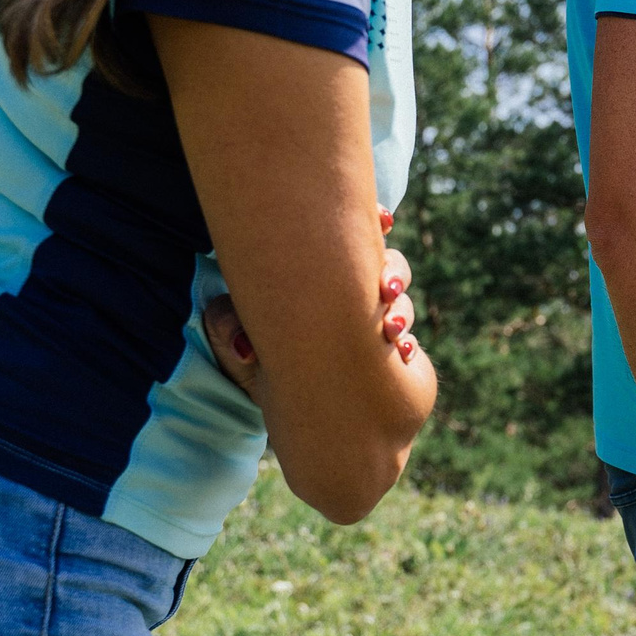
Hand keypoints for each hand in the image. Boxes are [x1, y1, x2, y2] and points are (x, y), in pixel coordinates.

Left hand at [203, 209, 417, 397]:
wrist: (287, 413)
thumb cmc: (258, 368)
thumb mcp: (232, 342)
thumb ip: (227, 326)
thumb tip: (245, 340)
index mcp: (318, 278)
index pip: (348, 241)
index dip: (370, 224)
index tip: (382, 222)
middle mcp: (348, 295)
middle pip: (386, 264)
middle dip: (394, 271)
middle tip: (386, 288)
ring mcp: (372, 323)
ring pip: (401, 301)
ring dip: (402, 311)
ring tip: (391, 331)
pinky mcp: (389, 354)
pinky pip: (408, 341)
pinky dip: (407, 345)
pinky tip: (402, 354)